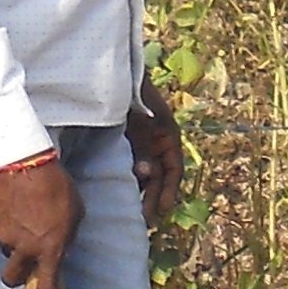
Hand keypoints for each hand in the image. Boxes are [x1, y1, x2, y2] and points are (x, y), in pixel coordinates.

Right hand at [0, 150, 76, 288]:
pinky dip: (8, 227)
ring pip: (7, 253)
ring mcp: (6, 238)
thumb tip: (58, 250)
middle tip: (24, 260)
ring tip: (24, 221)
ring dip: (13, 247)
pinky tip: (16, 208)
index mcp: (51, 249)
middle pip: (13, 279)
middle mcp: (26, 249)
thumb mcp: (74, 215)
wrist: (25, 162)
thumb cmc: (57, 188)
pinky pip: (0, 235)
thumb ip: (66, 238)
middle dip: (17, 275)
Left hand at [128, 82, 184, 233]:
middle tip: (146, 219)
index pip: (174, 168)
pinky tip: (121, 191)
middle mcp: (157, 139)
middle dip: (154, 196)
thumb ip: (144, 146)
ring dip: (142, 189)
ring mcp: (142, 139)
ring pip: (146, 170)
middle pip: (159, 174)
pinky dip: (129, 176)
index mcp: (168, 133)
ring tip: (134, 211)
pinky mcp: (126, 139)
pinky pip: (131, 162)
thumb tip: (146, 175)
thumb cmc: (131, 91)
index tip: (163, 209)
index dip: (169, 189)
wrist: (113, 70)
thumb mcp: (141, 120)